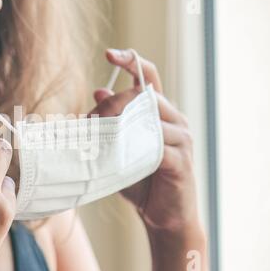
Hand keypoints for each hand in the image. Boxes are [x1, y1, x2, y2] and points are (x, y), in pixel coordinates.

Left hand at [89, 49, 199, 231]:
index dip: (131, 61)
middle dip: (111, 105)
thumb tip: (98, 92)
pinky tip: (120, 156)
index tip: (109, 54)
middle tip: (89, 121)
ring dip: (119, 127)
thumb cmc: (141, 179)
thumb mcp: (121, 148)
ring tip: (97, 138)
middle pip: (142, 96)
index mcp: (160, 112)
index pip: (148, 77)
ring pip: (149, 118)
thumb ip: (112, 123)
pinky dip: (134, 149)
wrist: (162, 215)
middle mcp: (174, 120)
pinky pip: (156, 146)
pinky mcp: (180, 161)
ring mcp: (181, 139)